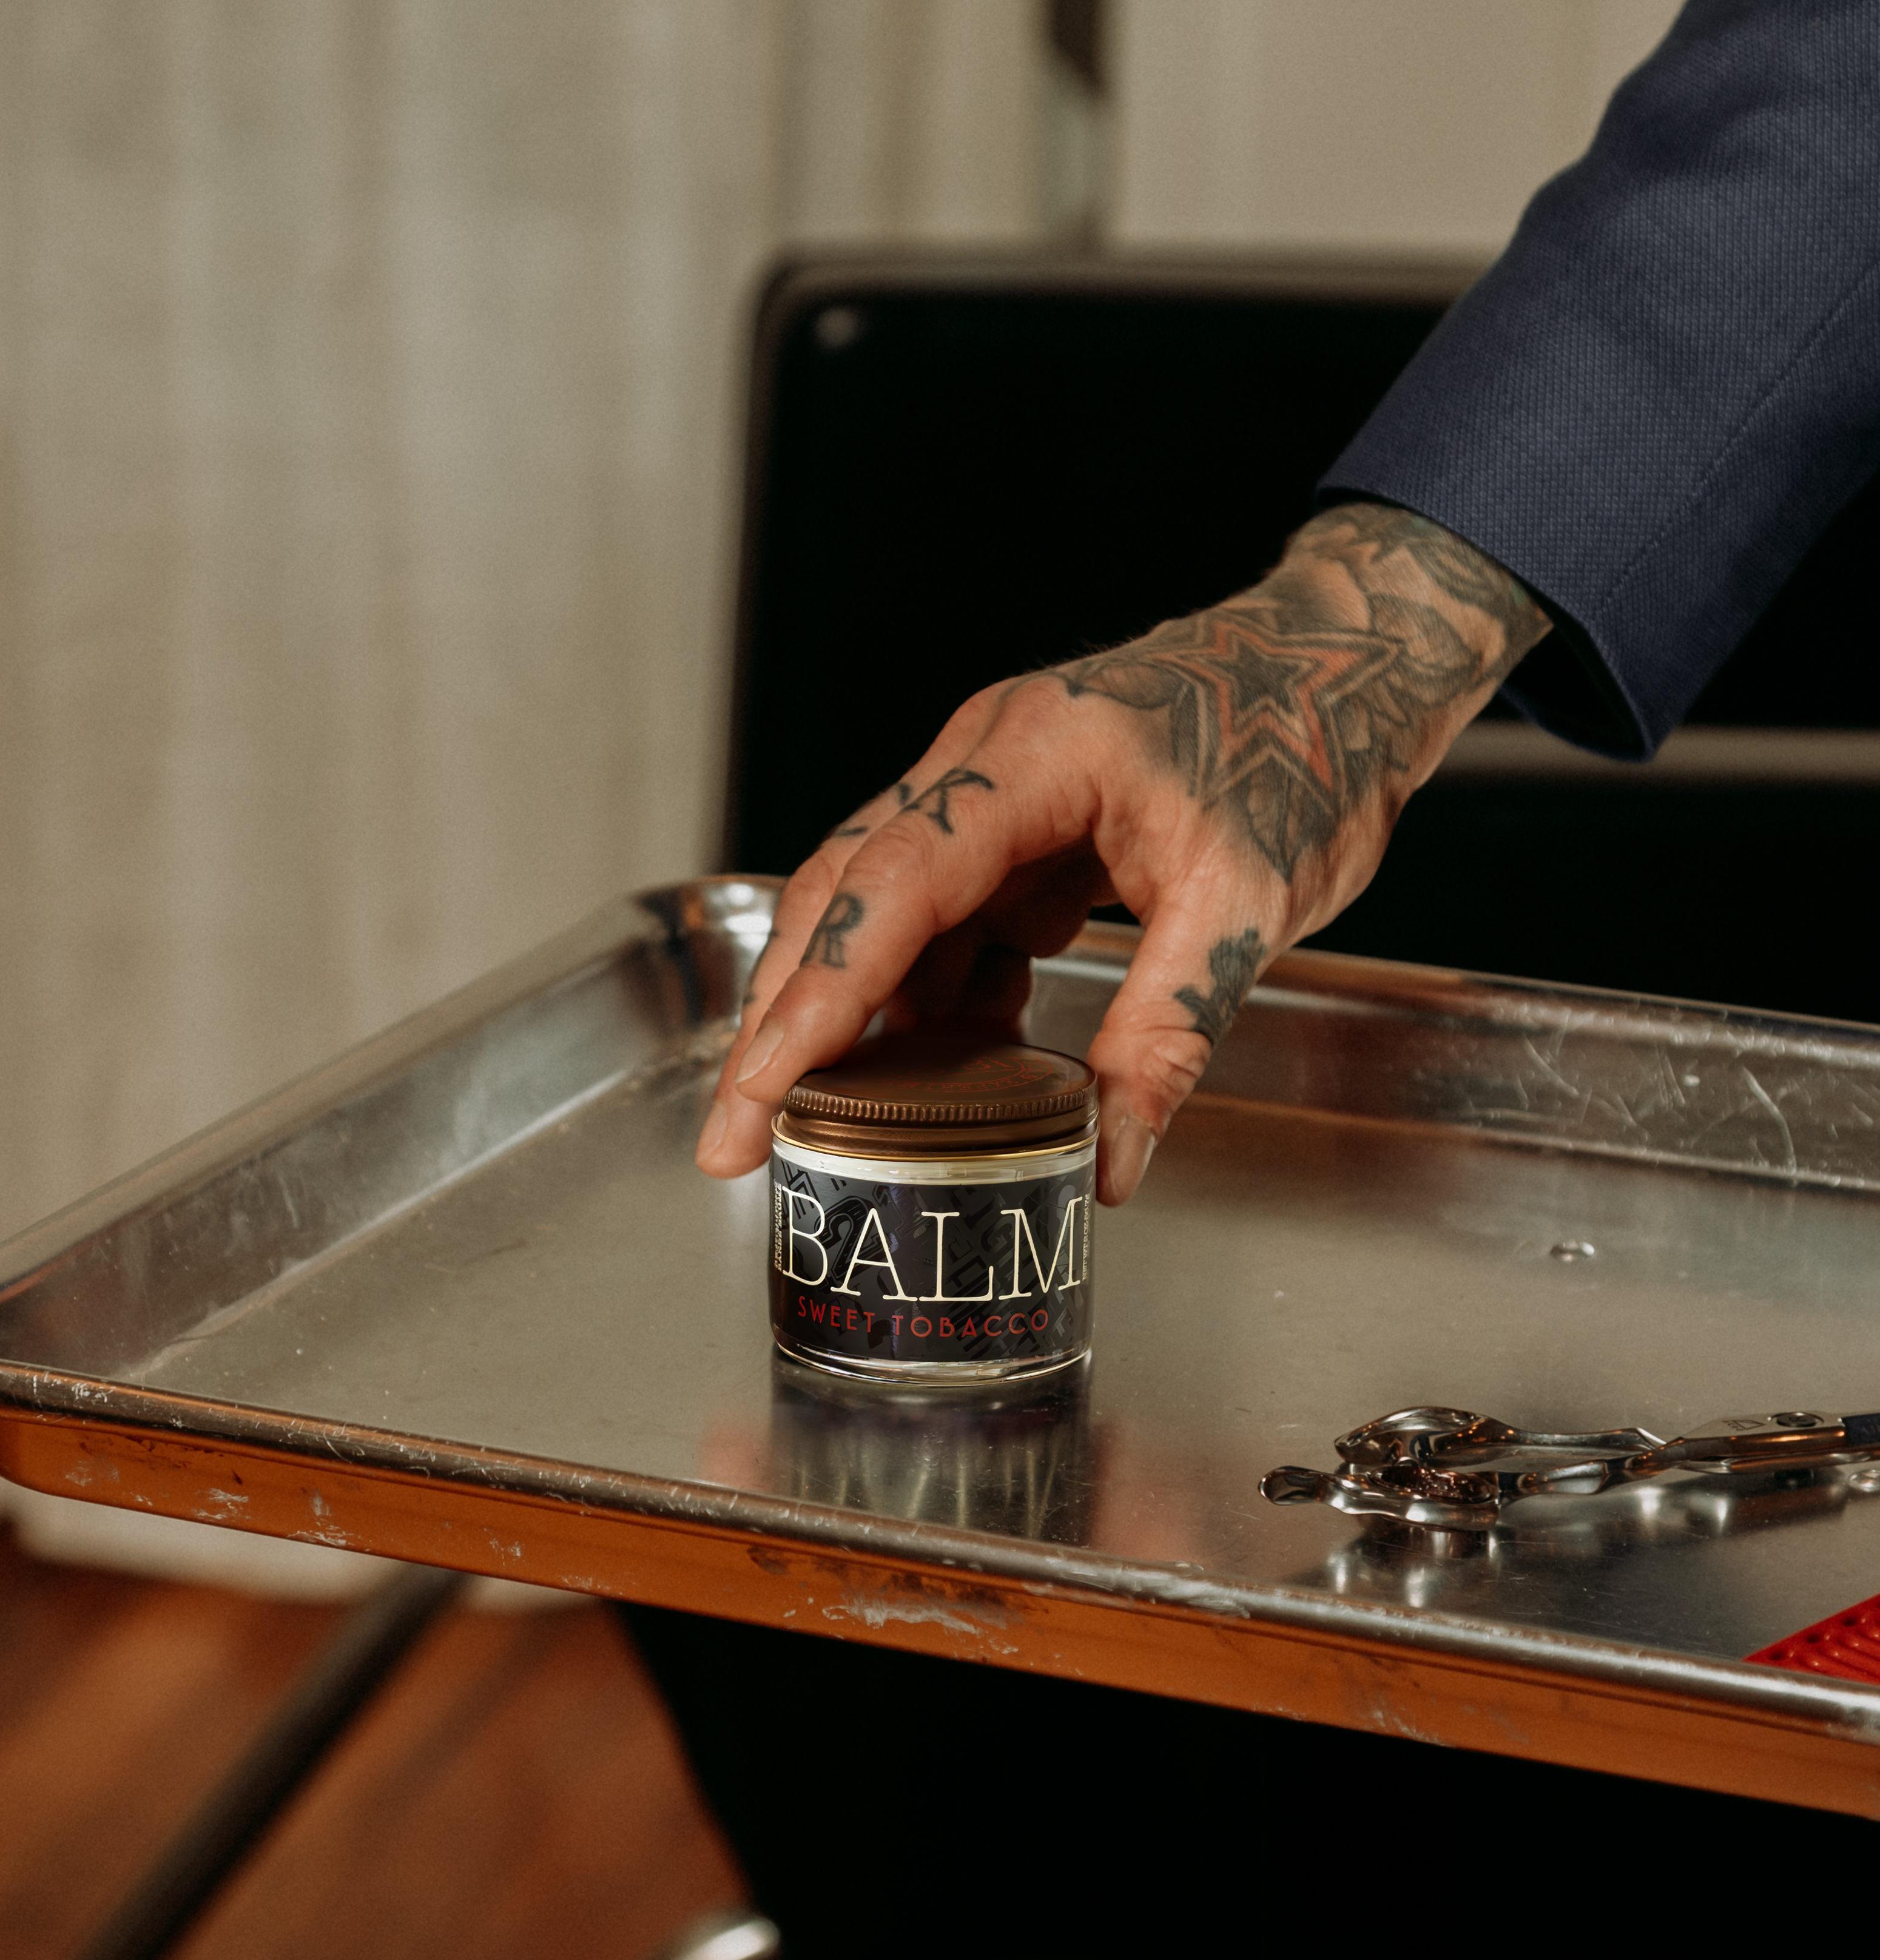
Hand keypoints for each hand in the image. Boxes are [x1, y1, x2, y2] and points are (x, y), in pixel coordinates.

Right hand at [696, 502, 1548, 1203]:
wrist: (1354, 659)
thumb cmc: (1308, 743)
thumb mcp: (1249, 904)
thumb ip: (1168, 1035)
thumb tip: (1106, 1159)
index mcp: (1032, 756)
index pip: (887, 888)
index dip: (813, 1000)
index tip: (760, 1090)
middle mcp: (988, 761)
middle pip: (845, 895)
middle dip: (785, 1021)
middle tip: (739, 1135)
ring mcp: (998, 791)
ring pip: (883, 910)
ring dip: (850, 1014)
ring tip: (822, 1123)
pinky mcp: (1024, 828)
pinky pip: (946, 917)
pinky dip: (929, 994)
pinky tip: (935, 1065)